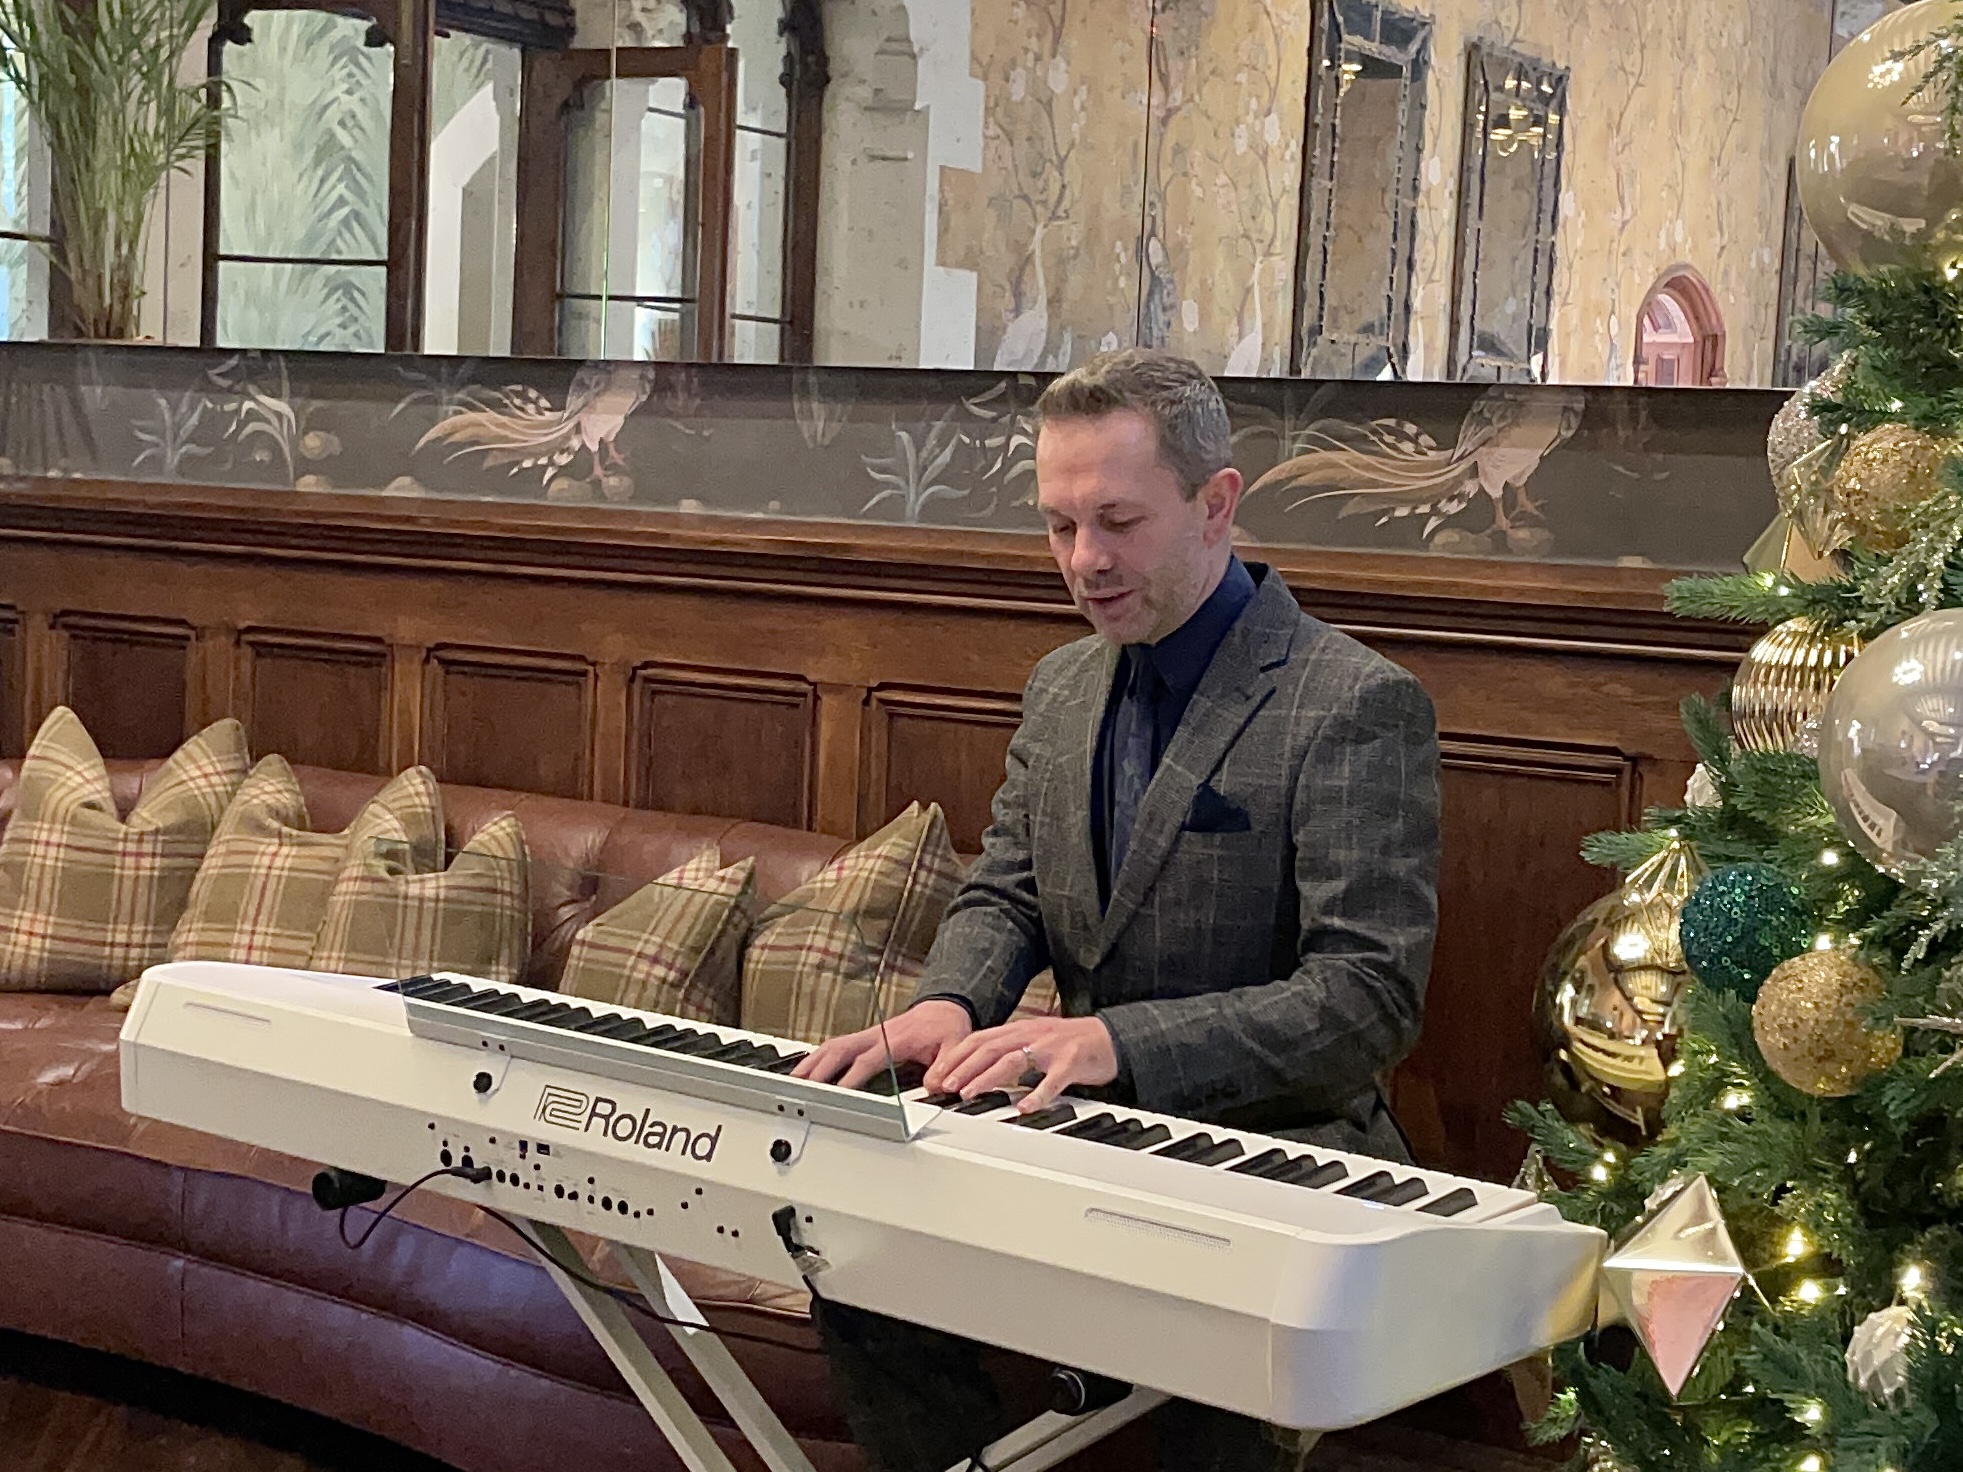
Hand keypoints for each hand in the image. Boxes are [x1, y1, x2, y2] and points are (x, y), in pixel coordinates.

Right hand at [790, 999, 973, 1090]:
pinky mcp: (865, 1039)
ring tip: (794, 1082)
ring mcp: (868, 1035)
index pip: (868, 1059)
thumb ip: (945, 1067)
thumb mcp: (955, 1046)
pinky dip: (818, 1058)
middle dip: (820, 1069)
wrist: (943, 1009)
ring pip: (833, 1046)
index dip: (852, 1077)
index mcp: (896, 1038)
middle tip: (802, 1089)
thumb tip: (934, 1086)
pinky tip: (807, 1070)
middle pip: (840, 1049)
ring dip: (812, 1063)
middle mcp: (877, 1035)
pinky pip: (836, 1046)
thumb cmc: (946, 1028)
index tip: (838, 1093)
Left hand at [925, 1016, 1118, 1113]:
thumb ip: (1006, 1051)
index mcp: (1019, 1030)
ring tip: (971, 1094)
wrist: (1109, 1038)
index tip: (937, 1075)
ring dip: (988, 1078)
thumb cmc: (1068, 1044)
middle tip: (946, 1086)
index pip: (979, 1039)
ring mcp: (1051, 1047)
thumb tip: (974, 1067)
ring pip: (1014, 1060)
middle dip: (964, 1067)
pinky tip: (1026, 1108)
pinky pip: (1053, 1079)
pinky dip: (1038, 1094)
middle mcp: (1031, 1034)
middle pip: (990, 1047)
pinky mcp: (1072, 1061)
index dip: (956, 1056)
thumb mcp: (1032, 1042)